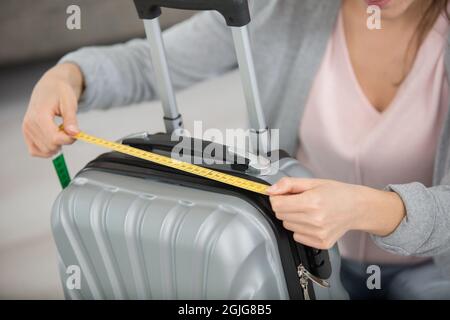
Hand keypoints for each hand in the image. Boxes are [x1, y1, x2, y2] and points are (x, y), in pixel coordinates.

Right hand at [22, 63, 83, 157]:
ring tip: (61, 132)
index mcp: (39, 115)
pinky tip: (54, 139)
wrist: (50, 86)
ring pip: (44, 151)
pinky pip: (35, 151)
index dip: (69, 139)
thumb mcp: (69, 102)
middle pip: (50, 146)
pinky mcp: (27, 133)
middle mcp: (30, 124)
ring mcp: (27, 129)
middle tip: (69, 130)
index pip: (54, 138)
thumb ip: (71, 119)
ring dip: (57, 146)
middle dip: (64, 141)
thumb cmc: (60, 92)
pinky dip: (47, 150)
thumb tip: (74, 133)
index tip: (77, 133)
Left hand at [267, 178, 405, 248]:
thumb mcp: (312, 182)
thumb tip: (270, 190)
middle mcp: (315, 220)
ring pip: (287, 226)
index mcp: (312, 202)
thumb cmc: (337, 193)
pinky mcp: (321, 243)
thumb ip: (288, 184)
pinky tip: (313, 221)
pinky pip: (297, 236)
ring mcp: (318, 233)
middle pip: (281, 215)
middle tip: (300, 201)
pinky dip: (301, 228)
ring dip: (293, 218)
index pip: (277, 205)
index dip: (277, 198)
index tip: (283, 195)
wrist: (358, 208)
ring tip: (309, 210)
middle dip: (285, 206)